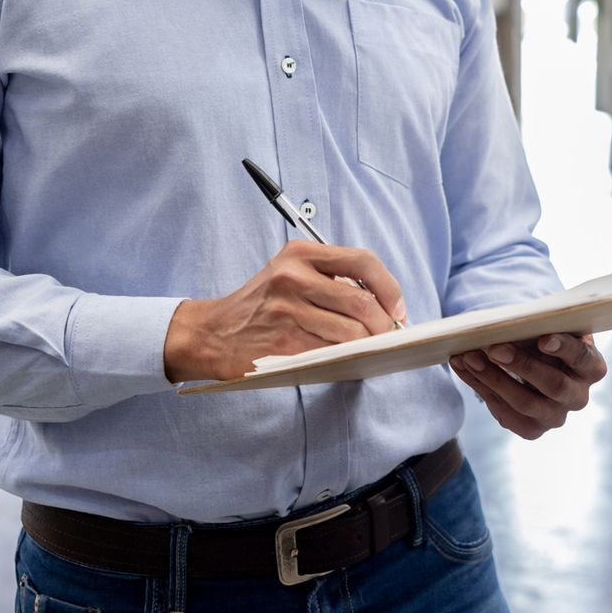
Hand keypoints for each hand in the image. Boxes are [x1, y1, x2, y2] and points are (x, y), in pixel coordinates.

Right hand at [163, 240, 405, 381]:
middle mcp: (293, 276)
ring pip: (350, 331)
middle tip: (389, 335)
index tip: (397, 307)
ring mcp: (287, 310)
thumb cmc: (261, 305)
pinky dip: (347, 358)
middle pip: (361, 300)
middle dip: (384, 323)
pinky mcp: (284, 342)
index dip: (389, 286)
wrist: (214, 333)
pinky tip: (348, 359)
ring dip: (369, 344)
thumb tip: (383, 304)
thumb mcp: (290, 272)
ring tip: (371, 348)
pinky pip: (331, 351)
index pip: (362, 260)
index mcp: (300, 253)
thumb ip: (331, 279)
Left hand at [450, 333, 606, 440]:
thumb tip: (510, 324)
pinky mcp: (532, 430)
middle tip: (494, 348)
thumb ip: (543, 326)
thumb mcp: (552, 328)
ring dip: (492, 378)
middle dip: (521, 365)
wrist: (539, 364)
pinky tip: (464, 369)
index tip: (544, 338)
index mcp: (592, 367)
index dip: (564, 349)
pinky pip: (504, 414)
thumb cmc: (546, 338)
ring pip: (524, 402)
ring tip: (468, 357)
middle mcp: (579, 397)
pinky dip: (481, 389)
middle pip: (553, 385)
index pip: (583, 358)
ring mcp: (556, 417)